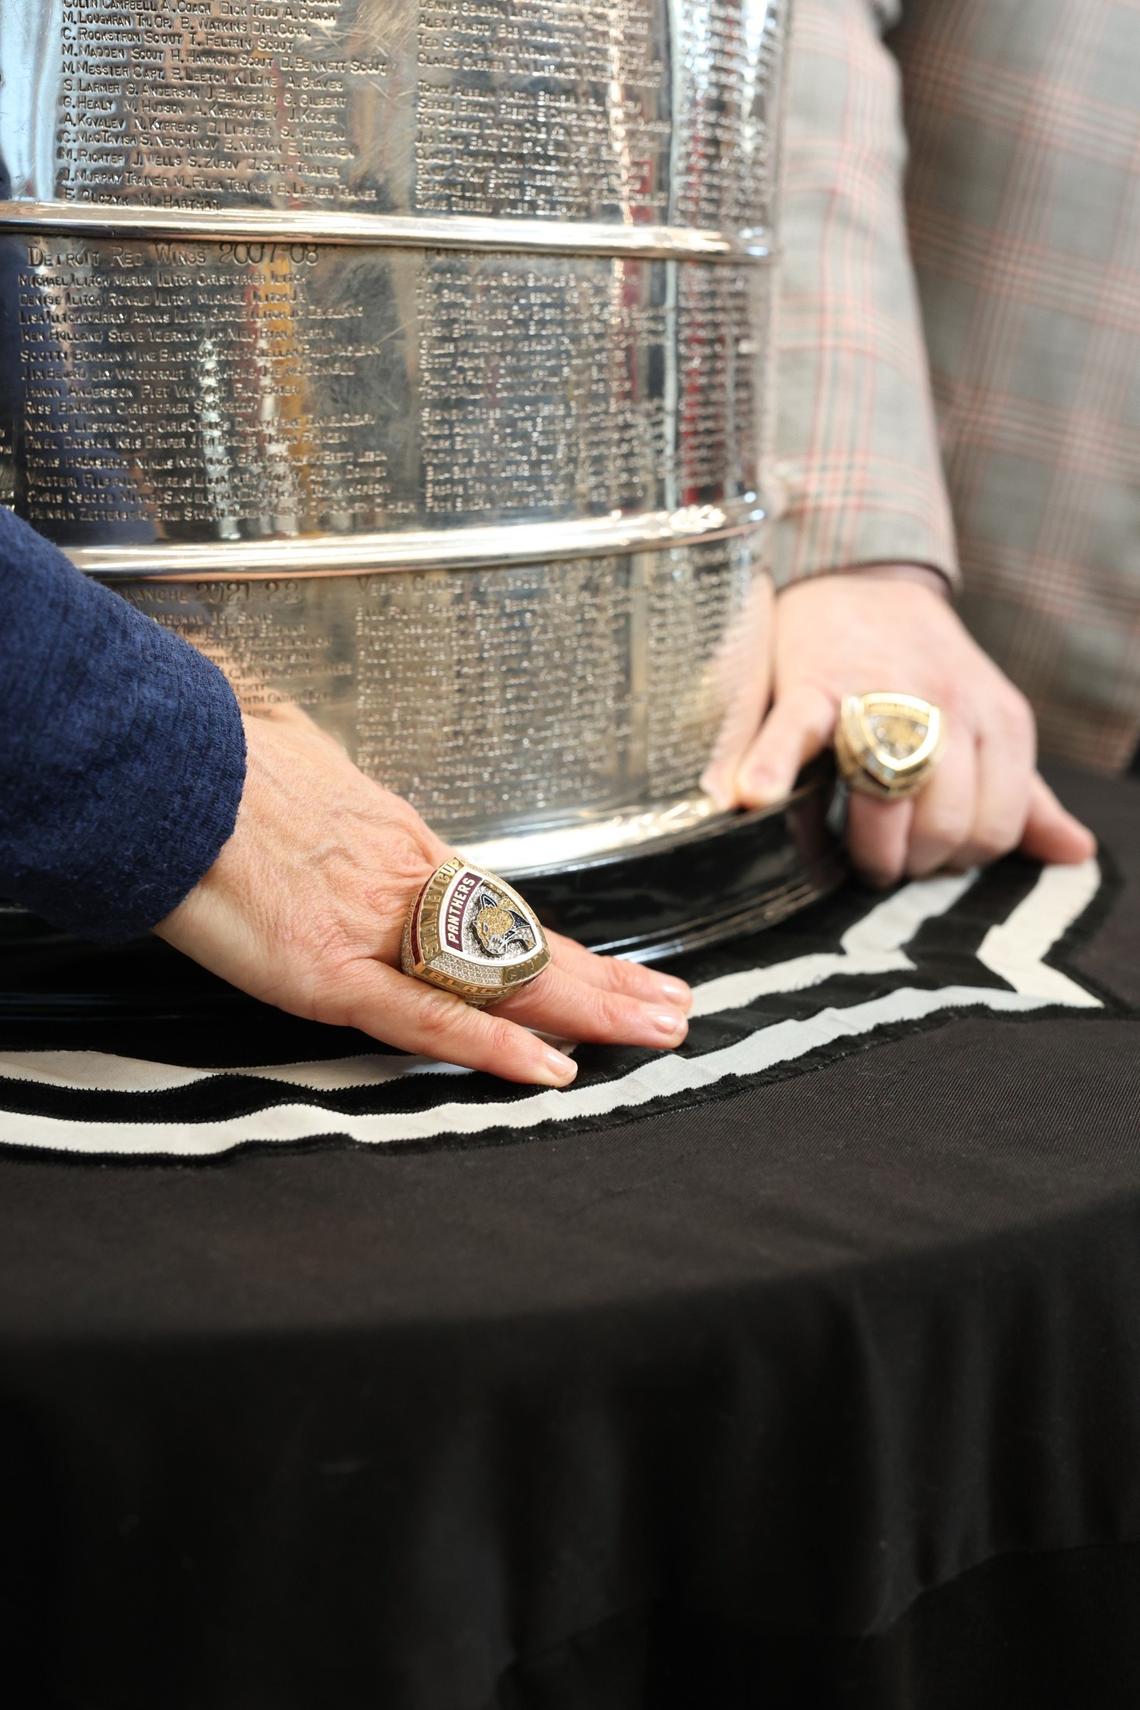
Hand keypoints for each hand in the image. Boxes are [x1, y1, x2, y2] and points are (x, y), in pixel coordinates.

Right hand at [156, 708, 691, 1082]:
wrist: (154, 760)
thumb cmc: (211, 757)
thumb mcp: (292, 762)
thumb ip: (325, 792)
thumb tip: (319, 773)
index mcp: (395, 846)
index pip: (502, 912)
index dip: (566, 946)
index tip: (620, 967)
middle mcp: (403, 884)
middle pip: (524, 943)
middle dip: (608, 980)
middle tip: (675, 1007)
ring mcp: (371, 928)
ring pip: (500, 976)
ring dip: (587, 1006)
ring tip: (654, 1029)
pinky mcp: (326, 968)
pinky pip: (424, 1016)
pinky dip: (491, 1044)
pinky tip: (547, 1064)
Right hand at [706, 569, 1094, 884]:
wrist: (859, 582)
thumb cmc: (921, 671)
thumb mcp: (988, 725)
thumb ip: (1027, 795)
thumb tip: (1076, 854)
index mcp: (998, 720)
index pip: (996, 826)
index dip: (957, 857)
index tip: (925, 854)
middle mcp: (950, 706)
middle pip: (946, 824)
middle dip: (911, 860)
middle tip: (883, 858)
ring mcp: (882, 694)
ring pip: (889, 798)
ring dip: (867, 846)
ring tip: (840, 851)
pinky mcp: (814, 683)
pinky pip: (796, 734)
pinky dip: (771, 768)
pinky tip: (751, 797)